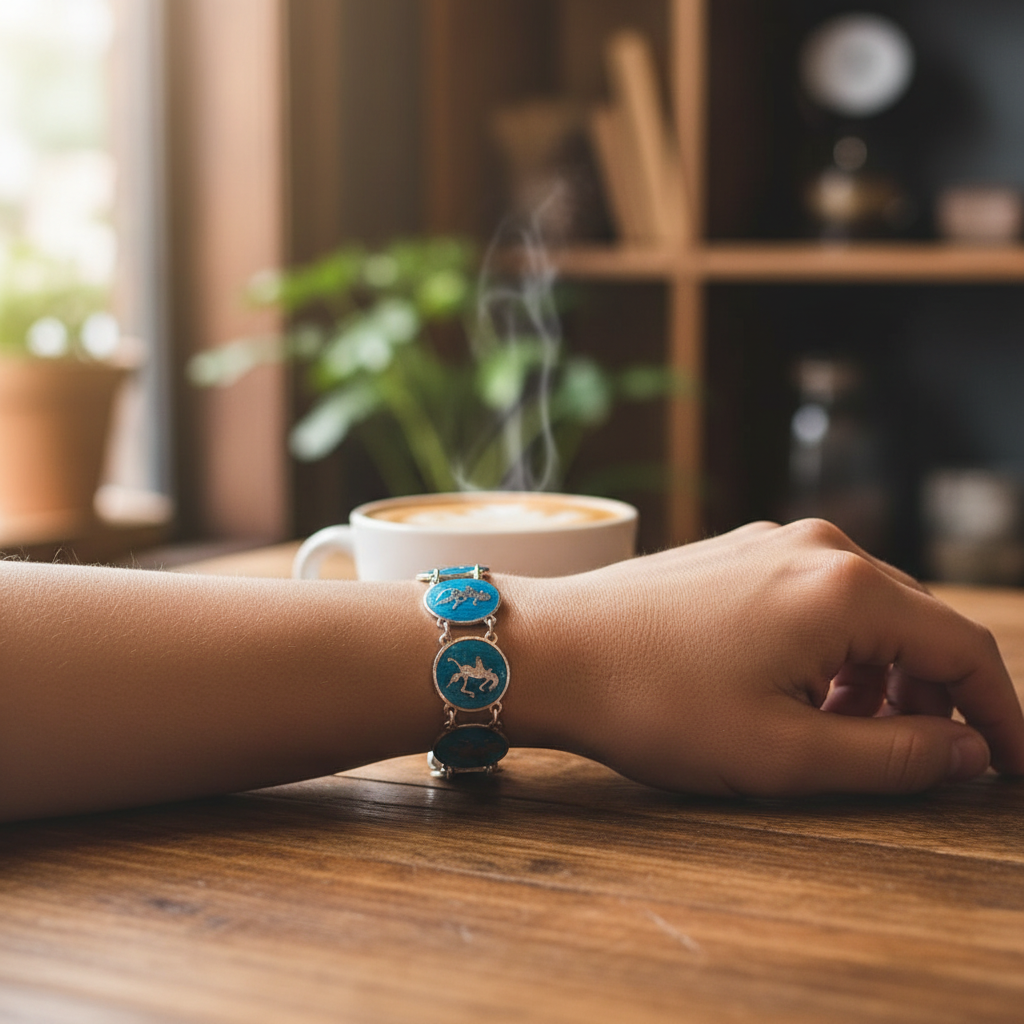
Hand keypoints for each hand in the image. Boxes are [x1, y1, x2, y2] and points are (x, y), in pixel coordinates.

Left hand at [509, 520, 1023, 796]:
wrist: (550, 649)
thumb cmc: (654, 703)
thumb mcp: (784, 755)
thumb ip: (893, 757)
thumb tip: (966, 752)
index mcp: (845, 588)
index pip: (964, 651)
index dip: (1001, 717)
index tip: (1007, 768)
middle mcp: (818, 546)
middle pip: (918, 626)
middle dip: (933, 699)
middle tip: (917, 762)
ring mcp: (773, 541)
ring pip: (867, 612)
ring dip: (877, 677)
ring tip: (841, 735)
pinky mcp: (738, 551)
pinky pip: (816, 598)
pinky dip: (831, 650)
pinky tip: (796, 692)